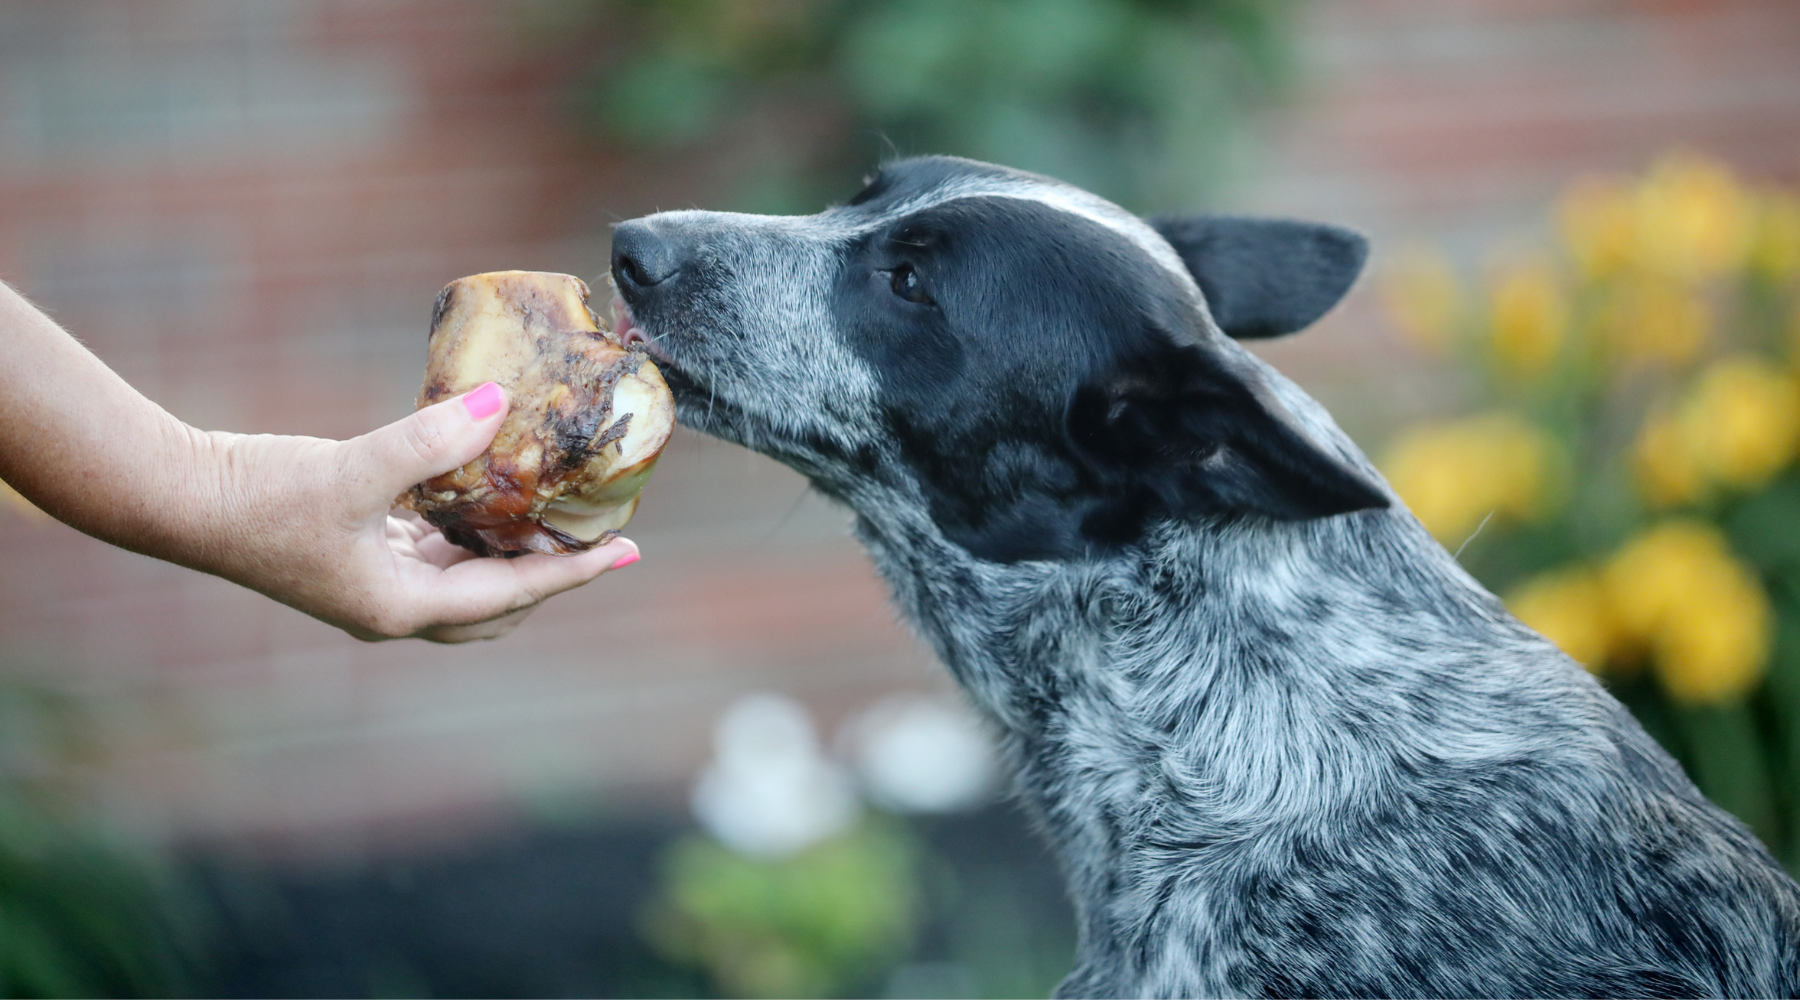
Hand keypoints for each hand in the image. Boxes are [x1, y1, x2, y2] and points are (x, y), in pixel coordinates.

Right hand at [200, 385, 637, 641]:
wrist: (179, 499)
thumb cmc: (260, 496)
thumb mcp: (355, 470)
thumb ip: (431, 441)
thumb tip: (500, 404)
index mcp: (401, 608)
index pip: (512, 595)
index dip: (574, 573)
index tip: (627, 553)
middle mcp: (394, 609)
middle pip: (496, 604)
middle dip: (548, 574)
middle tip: (596, 538)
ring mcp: (373, 586)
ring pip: (465, 579)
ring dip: (508, 552)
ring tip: (552, 512)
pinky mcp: (356, 556)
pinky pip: (433, 551)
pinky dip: (467, 530)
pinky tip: (484, 490)